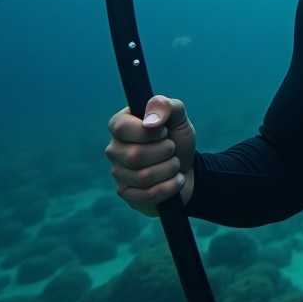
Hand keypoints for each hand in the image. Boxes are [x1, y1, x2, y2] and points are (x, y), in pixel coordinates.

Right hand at [105, 95, 196, 216]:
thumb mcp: (178, 117)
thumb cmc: (177, 138)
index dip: (148, 132)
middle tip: (172, 148)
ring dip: (170, 169)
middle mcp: (114, 149)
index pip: (120, 127)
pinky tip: (176, 180)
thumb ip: (166, 106)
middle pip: (135, 155)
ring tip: (175, 163)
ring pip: (143, 177)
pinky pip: (147, 195)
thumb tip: (150, 120)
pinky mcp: (127, 194)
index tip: (164, 131)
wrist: (188, 167)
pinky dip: (170, 186)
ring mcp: (118, 173)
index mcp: (121, 125)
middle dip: (165, 151)